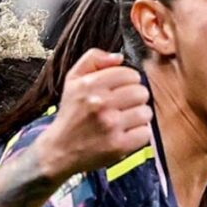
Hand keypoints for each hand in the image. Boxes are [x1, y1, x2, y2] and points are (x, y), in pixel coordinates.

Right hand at [35, 49, 152, 181]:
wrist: (59, 149)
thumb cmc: (71, 113)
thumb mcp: (73, 80)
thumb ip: (93, 59)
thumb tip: (119, 57)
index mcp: (89, 85)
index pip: (130, 74)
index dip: (129, 81)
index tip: (121, 89)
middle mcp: (100, 103)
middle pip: (141, 92)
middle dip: (135, 98)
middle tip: (123, 106)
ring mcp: (110, 125)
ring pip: (146, 112)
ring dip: (138, 117)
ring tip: (124, 120)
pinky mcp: (119, 145)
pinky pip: (146, 133)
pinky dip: (139, 134)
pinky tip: (125, 133)